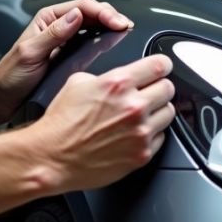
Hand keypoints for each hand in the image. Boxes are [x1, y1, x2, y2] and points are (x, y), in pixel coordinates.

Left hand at [0, 0, 133, 111]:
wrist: (2, 97)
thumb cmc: (10, 76)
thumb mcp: (30, 53)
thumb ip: (53, 34)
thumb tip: (75, 16)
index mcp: (48, 19)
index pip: (82, 6)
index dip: (102, 12)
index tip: (117, 23)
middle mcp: (58, 26)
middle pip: (91, 12)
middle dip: (111, 16)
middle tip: (126, 26)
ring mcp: (66, 40)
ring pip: (94, 24)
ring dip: (110, 25)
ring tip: (125, 30)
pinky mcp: (71, 54)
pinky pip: (92, 41)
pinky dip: (105, 39)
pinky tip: (114, 41)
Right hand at [29, 54, 175, 192]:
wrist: (52, 157)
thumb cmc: (61, 123)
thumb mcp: (78, 82)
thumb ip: (107, 75)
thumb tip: (122, 76)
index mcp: (118, 84)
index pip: (160, 65)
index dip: (161, 64)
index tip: (161, 68)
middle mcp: (133, 107)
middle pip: (168, 88)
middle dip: (158, 88)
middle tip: (147, 93)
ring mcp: (140, 132)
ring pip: (168, 113)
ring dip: (157, 111)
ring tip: (139, 115)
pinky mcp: (142, 154)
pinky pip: (160, 137)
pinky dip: (151, 134)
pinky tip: (133, 133)